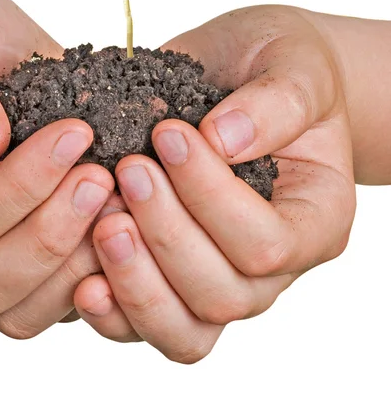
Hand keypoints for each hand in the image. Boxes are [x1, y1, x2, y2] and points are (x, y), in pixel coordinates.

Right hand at [0, 0, 113, 337]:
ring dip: (75, 265)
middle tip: (104, 177)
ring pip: (14, 311)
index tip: (75, 133)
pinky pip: (47, 307)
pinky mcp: (15, 266)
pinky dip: (90, 281)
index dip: (18, 186)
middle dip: (51, 232)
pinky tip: (122, 230)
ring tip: (120, 204)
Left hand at [72, 5, 354, 362]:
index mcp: (314, 219)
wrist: (243, 73)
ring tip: (101, 222)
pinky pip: (143, 324)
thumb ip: (276, 102)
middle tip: (128, 172)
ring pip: (183, 329)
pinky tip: (81, 278)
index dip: (210, 195)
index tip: (167, 134)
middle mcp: (271, 267)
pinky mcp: (168, 276)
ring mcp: (217, 278)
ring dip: (134, 281)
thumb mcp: (293, 66)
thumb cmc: (275, 68)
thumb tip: (223, 140)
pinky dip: (112, 311)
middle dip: (165, 234)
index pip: (266, 242)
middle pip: (221, 293)